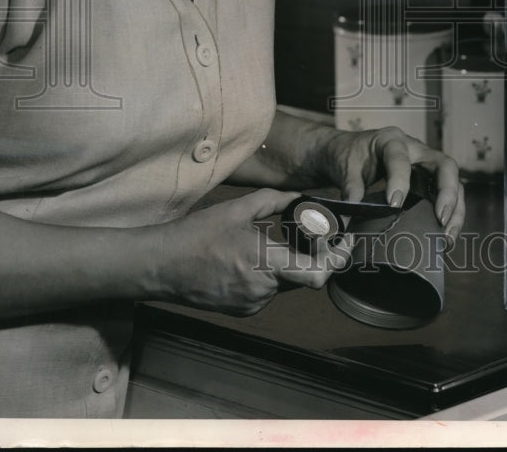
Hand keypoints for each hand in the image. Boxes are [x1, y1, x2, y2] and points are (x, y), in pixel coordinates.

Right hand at [156, 189, 351, 315]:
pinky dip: (271, 275)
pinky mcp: (243, 310)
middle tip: (316, 235)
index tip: (345, 242)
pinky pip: (269, 291)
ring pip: (286, 284)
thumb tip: (300, 196)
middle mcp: (263, 290)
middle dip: (314, 256)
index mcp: (265, 263)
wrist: (161, 266)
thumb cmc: (197, 235)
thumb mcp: (238, 209)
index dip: (337, 260)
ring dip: (289, 265)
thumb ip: (274, 200)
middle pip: (305, 277)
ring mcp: (252, 304)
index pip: (317, 275)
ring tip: (273, 242)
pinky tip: (253, 258)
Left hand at [324, 127, 464, 245]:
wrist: (352, 152)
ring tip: (447, 237)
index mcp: (391, 140)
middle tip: (440, 219)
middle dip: (447, 192)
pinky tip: (444, 238)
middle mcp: (416, 150)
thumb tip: (352, 211)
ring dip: (455, 210)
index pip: (400, 157)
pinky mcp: (429, 183)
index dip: (399, 180)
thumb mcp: (346, 167)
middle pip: (444, 165)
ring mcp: (426, 166)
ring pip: (454, 183)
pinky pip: (448, 197)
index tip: (394, 204)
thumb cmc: (351, 155)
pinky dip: (450, 216)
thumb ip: (350, 186)